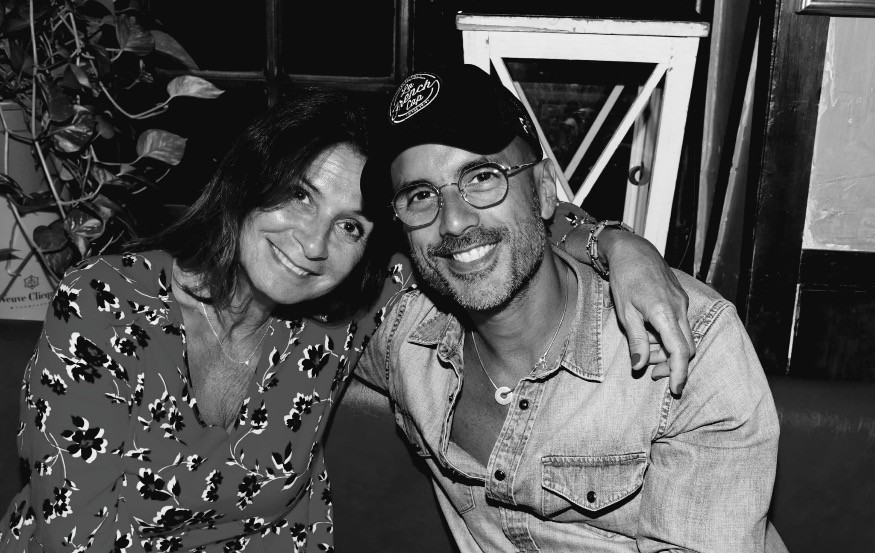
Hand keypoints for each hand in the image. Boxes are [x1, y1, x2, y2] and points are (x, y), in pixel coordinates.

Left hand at [599, 229, 694, 394]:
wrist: (633, 250)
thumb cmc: (625, 278)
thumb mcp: (624, 312)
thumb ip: (636, 340)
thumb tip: (639, 366)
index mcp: (664, 313)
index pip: (680, 351)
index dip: (679, 373)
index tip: (675, 389)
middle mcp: (679, 308)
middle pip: (687, 348)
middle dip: (671, 364)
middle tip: (651, 372)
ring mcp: (683, 302)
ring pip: (684, 337)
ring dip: (667, 349)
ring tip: (644, 349)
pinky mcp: (680, 299)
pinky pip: (680, 324)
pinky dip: (667, 335)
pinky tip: (649, 333)